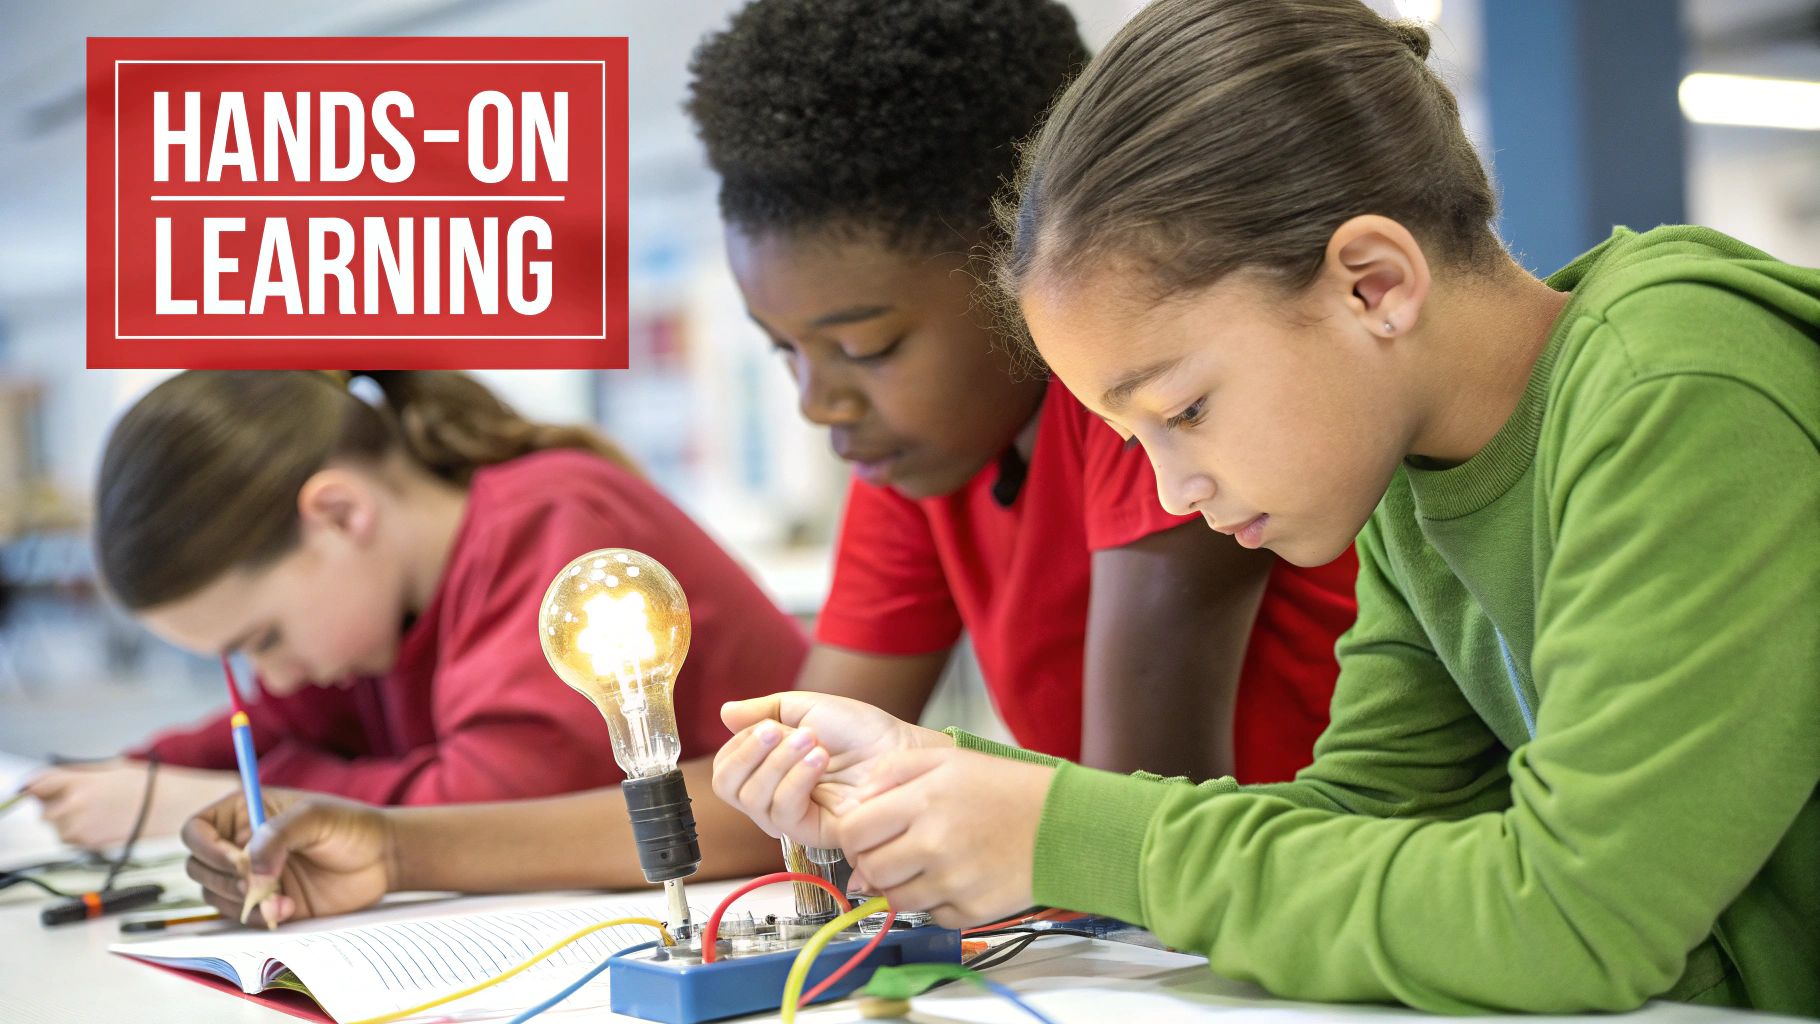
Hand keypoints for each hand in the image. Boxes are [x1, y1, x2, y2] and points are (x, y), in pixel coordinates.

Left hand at [23, 760, 238, 849]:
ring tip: (100, 813)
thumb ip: (74, 775)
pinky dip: (83, 835)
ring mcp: (80, 829)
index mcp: (77, 782)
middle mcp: (73, 806)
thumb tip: (44, 782)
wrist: (174, 808)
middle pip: (44, 810)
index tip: (40, 790)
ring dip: (69, 823)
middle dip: (57, 806)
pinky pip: (74, 841)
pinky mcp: (89, 847)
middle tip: (84, 801)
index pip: (36, 785)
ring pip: (57, 829)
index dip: (38, 788)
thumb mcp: (110, 769)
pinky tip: (107, 825)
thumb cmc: (146, 786)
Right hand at [181, 789, 396, 927]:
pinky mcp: (265, 903)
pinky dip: (258, 917)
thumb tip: (249, 870)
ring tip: (282, 895)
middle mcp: (239, 845)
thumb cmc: (350, 826)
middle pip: (199, 867)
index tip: (236, 862)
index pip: (196, 831)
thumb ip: (277, 836)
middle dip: (226, 878)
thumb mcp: (314, 817)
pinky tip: (288, 908)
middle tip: (261, 881)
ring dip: (243, 900)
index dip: (206, 848)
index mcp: (244, 813)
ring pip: (215, 895)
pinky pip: (241, 917)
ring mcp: (251, 877)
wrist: (382, 859)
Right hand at [712, 692, 951, 847]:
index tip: (768, 725)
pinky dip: (795, 781)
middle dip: (749, 753)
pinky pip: (783, 812)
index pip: (726, 767)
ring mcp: (791, 814)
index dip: (740, 746)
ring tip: (812, 741)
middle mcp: (773, 793)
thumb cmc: (858, 729)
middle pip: (728, 788)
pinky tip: (818, 760)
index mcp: (767, 766)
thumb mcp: (806, 707)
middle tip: (780, 731)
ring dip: (778, 763)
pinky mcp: (811, 830)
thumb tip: (725, 713)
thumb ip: (764, 711)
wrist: (896, 747)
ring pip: (753, 799)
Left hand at [836, 747, 1053, 928]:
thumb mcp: (948, 760)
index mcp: (924, 800)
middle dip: (874, 862)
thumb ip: (893, 772)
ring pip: (895, 900)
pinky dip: (937, 902)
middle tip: (897, 850)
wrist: (1065, 823)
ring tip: (930, 862)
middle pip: (870, 870)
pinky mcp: (971, 912)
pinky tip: (957, 877)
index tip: (865, 835)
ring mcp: (953, 882)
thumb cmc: (1008, 789)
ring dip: (903, 885)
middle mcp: (934, 844)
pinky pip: (932, 916)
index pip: (852, 831)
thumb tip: (855, 803)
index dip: (853, 836)